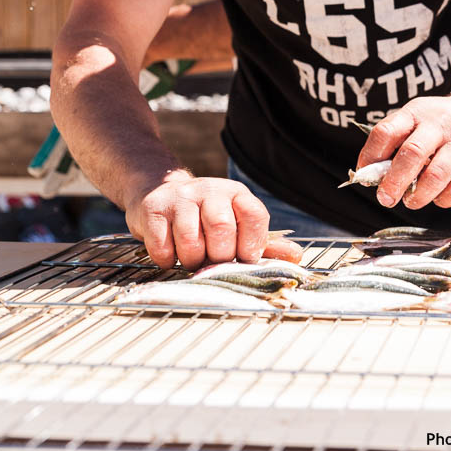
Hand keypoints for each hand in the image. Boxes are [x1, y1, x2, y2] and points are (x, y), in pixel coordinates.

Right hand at [124, 171, 278, 269]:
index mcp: (236, 194)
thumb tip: (296, 257)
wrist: (159, 193)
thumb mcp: (236, 224)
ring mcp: (181, 197)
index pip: (255, 215)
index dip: (252, 244)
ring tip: (191, 256)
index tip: (243, 257)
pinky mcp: (154, 208)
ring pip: (190, 240)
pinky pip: (162, 246)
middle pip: (221, 229)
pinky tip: (170, 252)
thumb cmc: (204, 217)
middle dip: (218, 256)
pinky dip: (167, 259)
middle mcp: (211, 190)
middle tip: (212, 259)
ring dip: (191, 260)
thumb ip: (264, 244)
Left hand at [356, 93, 450, 210]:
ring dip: (418, 196)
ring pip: (435, 175)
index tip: (364, 175)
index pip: (386, 132)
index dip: (370, 156)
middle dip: (393, 182)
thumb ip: (396, 141)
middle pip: (411, 154)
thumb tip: (370, 174)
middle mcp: (441, 124)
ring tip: (411, 201)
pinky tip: (438, 195)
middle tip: (385, 199)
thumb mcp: (419, 118)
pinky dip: (442, 199)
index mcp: (417, 112)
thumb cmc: (445, 123)